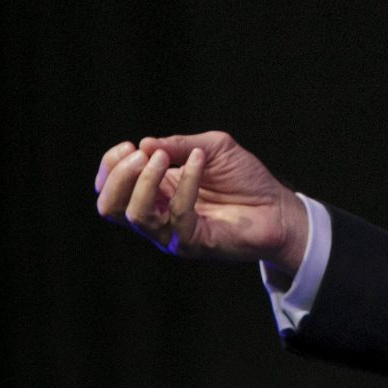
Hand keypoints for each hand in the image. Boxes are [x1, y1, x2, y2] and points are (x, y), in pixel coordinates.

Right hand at [94, 131, 307, 274]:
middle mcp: (156, 215)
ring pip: (136, 215)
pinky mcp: (192, 243)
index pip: (110, 188)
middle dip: (118, 176)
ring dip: (145, 180)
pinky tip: (201, 163)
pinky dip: (186, 184)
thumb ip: (180, 145)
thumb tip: (146, 144)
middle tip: (141, 154)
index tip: (128, 146)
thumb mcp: (213, 148)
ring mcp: (171, 232)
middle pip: (110, 206)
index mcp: (154, 193)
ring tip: (164, 157)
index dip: (110, 167)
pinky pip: (177, 216)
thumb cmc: (244, 178)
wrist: (278, 207)